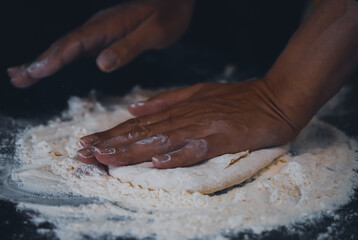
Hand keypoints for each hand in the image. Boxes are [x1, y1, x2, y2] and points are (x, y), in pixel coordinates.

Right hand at [7, 0, 193, 86]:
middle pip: (63, 45)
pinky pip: (78, 47)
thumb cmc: (168, 15)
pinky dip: (61, 57)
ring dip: (44, 60)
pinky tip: (52, 64)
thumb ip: (128, 48)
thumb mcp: (153, 33)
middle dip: (39, 62)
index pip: (74, 44)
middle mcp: (99, 27)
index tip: (34, 72)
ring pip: (67, 46)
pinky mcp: (105, 34)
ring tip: (23, 74)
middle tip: (17, 78)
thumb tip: (102, 64)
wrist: (175, 0)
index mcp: (108, 26)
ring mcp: (100, 29)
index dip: (53, 59)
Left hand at [77, 79, 302, 168]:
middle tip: (81, 154)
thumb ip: (166, 99)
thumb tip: (135, 105)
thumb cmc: (238, 97)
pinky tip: (156, 164)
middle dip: (109, 144)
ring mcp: (202, 127)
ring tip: (103, 159)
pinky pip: (195, 149)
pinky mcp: (221, 138)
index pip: (138, 124)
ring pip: (159, 141)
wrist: (275, 97)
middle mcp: (185, 118)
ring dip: (130, 151)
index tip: (87, 143)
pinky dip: (175, 156)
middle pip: (141, 133)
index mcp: (179, 109)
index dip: (111, 134)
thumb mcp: (198, 92)